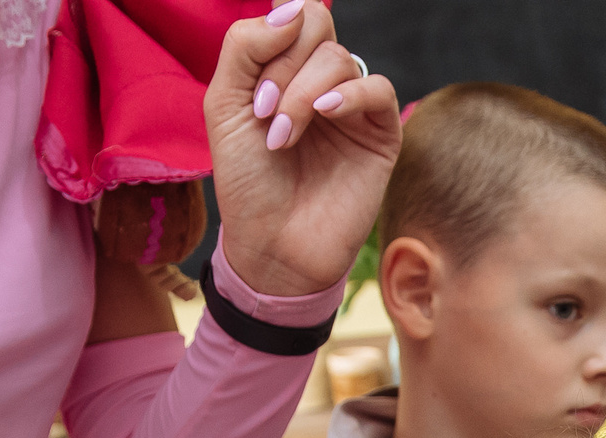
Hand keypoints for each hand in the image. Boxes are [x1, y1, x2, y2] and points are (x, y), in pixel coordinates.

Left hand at [205, 2, 400, 298]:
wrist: (273, 246)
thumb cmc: (247, 183)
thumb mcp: (223, 105)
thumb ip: (245, 46)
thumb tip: (292, 9)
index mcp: (282, 69)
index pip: (291, 16)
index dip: (274, 34)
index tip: (254, 92)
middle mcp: (319, 82)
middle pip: (316, 25)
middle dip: (283, 65)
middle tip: (265, 114)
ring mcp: (352, 107)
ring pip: (339, 58)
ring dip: (302, 93)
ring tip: (283, 138)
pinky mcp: (381, 135)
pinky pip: (378, 88)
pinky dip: (350, 94)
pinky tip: (326, 115)